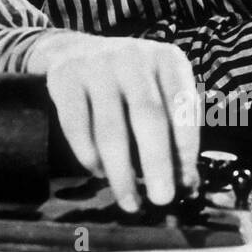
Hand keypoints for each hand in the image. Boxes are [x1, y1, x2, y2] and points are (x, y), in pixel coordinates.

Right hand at [27, 31, 198, 212]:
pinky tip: (99, 173)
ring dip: (121, 172)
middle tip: (162, 199)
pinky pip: (76, 126)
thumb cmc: (129, 83)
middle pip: (148, 117)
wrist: (75, 50)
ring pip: (110, 129)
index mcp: (167, 59)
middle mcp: (133, 57)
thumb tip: (186, 182)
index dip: (186, 146)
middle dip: (157, 163)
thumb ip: (174, 129)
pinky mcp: (65, 78)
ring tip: (130, 201)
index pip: (183, 106)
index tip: (186, 181)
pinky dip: (88, 156)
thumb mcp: (158, 91)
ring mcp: (96, 66)